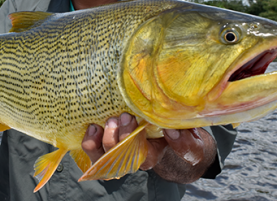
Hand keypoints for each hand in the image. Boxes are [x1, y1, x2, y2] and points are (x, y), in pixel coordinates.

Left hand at [81, 113, 216, 183]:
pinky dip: (89, 140)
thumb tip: (173, 130)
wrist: (160, 132)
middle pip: (121, 157)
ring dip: (104, 139)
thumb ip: (184, 136)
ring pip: (103, 158)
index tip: (138, 120)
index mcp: (151, 155)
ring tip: (110, 121)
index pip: (143, 154)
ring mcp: (116, 156)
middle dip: (120, 136)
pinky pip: (92, 153)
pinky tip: (93, 127)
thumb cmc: (173, 132)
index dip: (136, 139)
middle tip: (125, 116)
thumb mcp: (187, 136)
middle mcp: (132, 159)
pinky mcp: (103, 150)